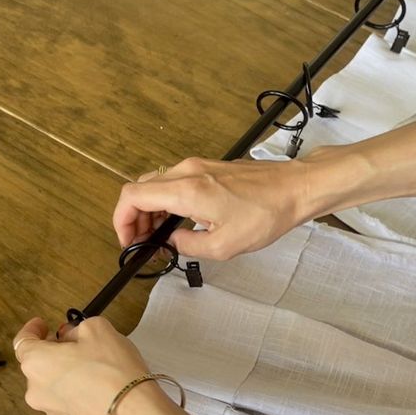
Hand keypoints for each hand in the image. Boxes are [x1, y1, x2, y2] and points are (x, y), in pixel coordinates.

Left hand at [13, 316, 205, 414]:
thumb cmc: (114, 369)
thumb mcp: (99, 330)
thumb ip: (77, 328)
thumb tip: (70, 339)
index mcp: (36, 363)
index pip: (22, 341)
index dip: (32, 330)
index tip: (43, 324)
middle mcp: (36, 392)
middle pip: (39, 366)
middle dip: (54, 353)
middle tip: (78, 347)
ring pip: (54, 388)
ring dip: (66, 376)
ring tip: (94, 372)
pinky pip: (69, 406)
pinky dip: (78, 396)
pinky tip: (100, 393)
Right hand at [113, 157, 311, 261]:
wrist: (294, 189)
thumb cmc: (265, 215)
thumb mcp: (223, 247)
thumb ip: (187, 246)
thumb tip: (170, 242)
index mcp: (186, 191)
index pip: (132, 196)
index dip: (121, 220)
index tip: (127, 241)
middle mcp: (186, 172)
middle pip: (140, 189)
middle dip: (133, 219)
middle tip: (142, 244)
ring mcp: (196, 167)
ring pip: (155, 186)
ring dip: (150, 212)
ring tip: (159, 238)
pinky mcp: (206, 168)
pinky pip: (173, 183)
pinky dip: (165, 203)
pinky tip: (176, 223)